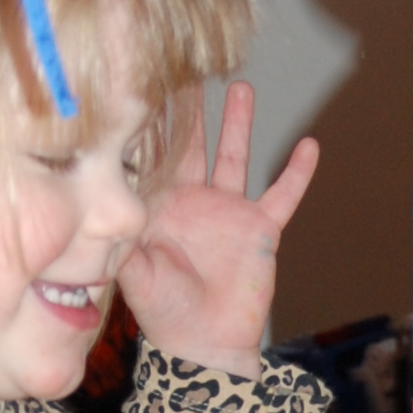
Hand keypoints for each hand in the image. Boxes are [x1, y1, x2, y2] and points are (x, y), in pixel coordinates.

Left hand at [120, 83, 318, 379]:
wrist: (204, 344)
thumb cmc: (163, 312)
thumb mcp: (131, 270)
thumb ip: (120, 234)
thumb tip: (102, 201)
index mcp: (158, 208)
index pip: (152, 157)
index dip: (149, 126)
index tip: (141, 86)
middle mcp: (193, 201)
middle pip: (191, 145)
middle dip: (189, 110)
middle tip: (185, 69)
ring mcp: (229, 212)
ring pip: (234, 155)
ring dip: (237, 123)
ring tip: (240, 86)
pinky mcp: (260, 228)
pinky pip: (283, 194)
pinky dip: (297, 172)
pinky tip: (309, 145)